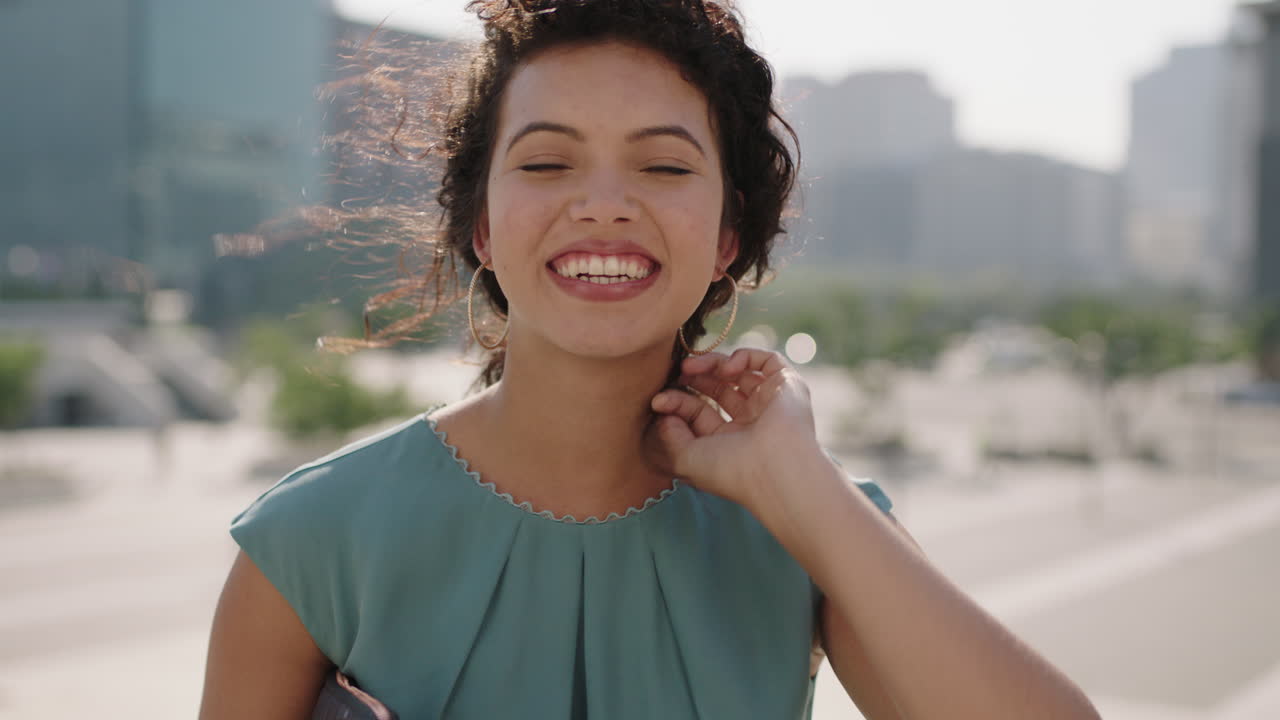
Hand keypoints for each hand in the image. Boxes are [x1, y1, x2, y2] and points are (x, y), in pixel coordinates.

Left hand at [646, 348, 821, 509]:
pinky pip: (767, 360)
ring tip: (690, 366)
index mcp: (729, 442)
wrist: (773, 470)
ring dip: (712, 364)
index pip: (700, 412)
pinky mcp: (787, 385)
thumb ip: (669, 435)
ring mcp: (769, 403)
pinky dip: (744, 357)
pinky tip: (727, 368)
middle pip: (718, 389)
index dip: (678, 403)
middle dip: (694, 378)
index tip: (658, 400)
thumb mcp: (686, 458)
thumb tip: (664, 410)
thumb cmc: (729, 470)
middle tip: (677, 373)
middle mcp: (751, 422)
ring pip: (738, 372)